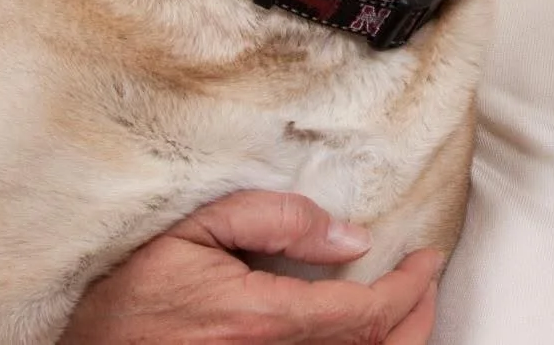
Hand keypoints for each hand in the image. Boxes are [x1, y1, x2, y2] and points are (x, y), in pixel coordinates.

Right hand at [61, 189, 441, 344]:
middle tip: (426, 282)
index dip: (409, 288)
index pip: (363, 314)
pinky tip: (359, 333)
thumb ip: (273, 221)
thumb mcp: (192, 231)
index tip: (426, 258)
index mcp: (261, 323)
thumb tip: (347, 237)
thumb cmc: (127, 297)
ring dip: (394, 342)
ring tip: (406, 308)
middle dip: (415, 319)